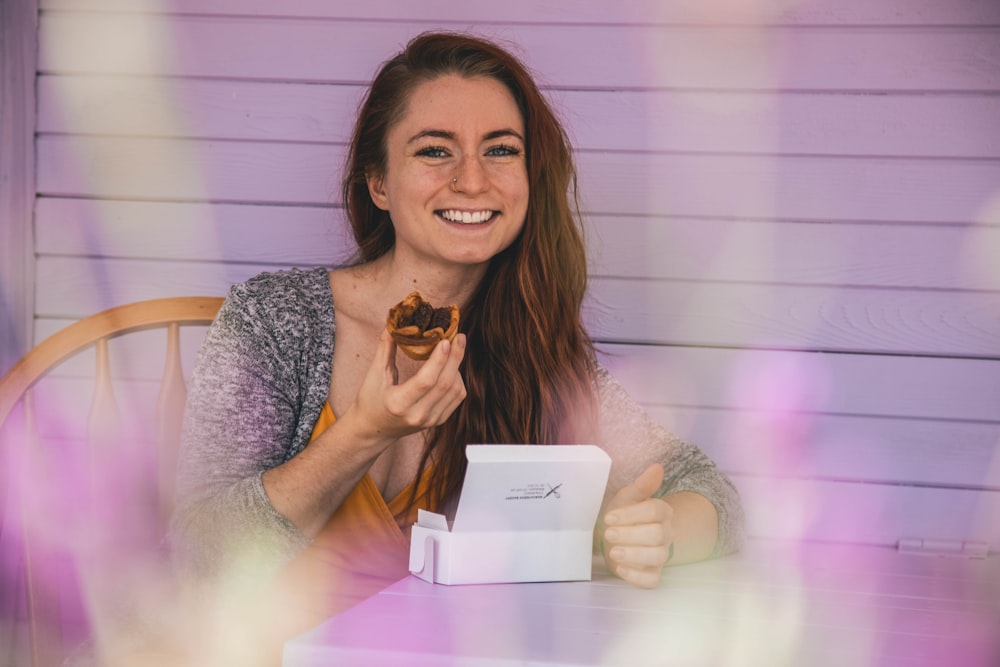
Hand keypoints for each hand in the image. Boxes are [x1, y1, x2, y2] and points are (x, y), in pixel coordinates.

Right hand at [351, 329, 466, 441]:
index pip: (426, 381)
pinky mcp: (438, 421)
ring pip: (456, 390)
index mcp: (399, 403)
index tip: (446, 339)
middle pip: (446, 384)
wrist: (373, 430)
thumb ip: (385, 348)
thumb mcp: (374, 375)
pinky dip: (457, 379)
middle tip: (459, 336)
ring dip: (457, 367)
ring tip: (452, 350)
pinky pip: (457, 397)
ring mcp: (430, 420)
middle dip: (456, 357)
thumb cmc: (370, 400)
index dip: (439, 359)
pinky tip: (450, 367)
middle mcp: (418, 415)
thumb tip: (394, 323)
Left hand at [599, 463, 673, 588]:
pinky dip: (637, 577)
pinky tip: (620, 569)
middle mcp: (666, 533)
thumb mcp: (627, 497)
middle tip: (609, 534)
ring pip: (658, 557)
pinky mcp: (652, 573)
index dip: (632, 515)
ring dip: (635, 555)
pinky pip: (652, 580)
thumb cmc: (622, 515)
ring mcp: (660, 554)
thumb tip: (657, 467)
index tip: (609, 517)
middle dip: (631, 535)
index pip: (655, 511)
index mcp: (662, 512)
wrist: (614, 536)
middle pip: (658, 535)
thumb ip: (641, 485)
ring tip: (614, 553)